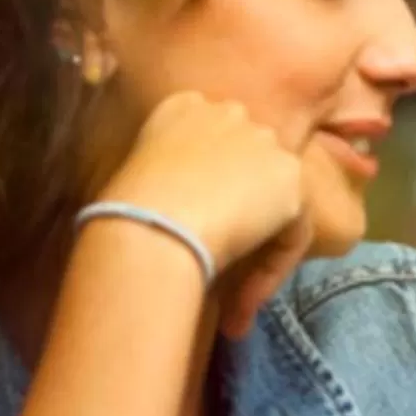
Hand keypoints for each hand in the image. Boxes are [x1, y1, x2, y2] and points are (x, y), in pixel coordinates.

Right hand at [95, 91, 313, 337]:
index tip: (194, 236)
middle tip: (217, 271)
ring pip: (274, 206)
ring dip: (255, 260)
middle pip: (249, 171)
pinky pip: (292, 234)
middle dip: (239, 224)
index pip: (215, 147)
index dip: (212, 195)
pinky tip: (241, 309)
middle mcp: (228, 112)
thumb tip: (190, 221)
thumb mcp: (138, 183)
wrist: (149, 225)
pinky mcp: (290, 178)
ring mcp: (263, 141)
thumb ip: (170, 183)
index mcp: (184, 107)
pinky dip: (271, 274)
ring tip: (230, 309)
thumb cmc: (122, 213)